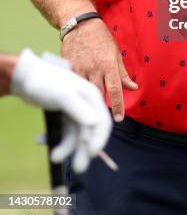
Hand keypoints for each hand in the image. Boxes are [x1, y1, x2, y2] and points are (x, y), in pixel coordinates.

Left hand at [11, 49, 111, 172]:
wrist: (25, 76)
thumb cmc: (46, 82)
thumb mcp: (63, 95)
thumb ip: (79, 109)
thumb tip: (96, 123)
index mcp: (91, 97)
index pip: (102, 121)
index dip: (99, 139)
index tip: (91, 154)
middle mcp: (86, 105)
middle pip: (89, 132)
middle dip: (83, 149)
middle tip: (78, 168)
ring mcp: (74, 111)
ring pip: (76, 135)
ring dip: (66, 147)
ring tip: (54, 157)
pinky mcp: (63, 115)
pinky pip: (63, 132)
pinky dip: (54, 138)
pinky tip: (41, 140)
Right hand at [61, 19, 136, 121]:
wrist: (80, 25)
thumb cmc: (101, 38)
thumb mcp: (116, 53)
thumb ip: (123, 73)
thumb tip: (133, 88)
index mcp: (108, 65)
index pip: (115, 90)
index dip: (117, 106)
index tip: (118, 118)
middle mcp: (94, 69)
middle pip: (97, 95)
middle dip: (100, 107)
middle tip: (102, 116)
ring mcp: (79, 69)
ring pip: (83, 91)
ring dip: (87, 99)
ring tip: (89, 107)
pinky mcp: (67, 67)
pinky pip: (72, 83)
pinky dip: (75, 89)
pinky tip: (75, 93)